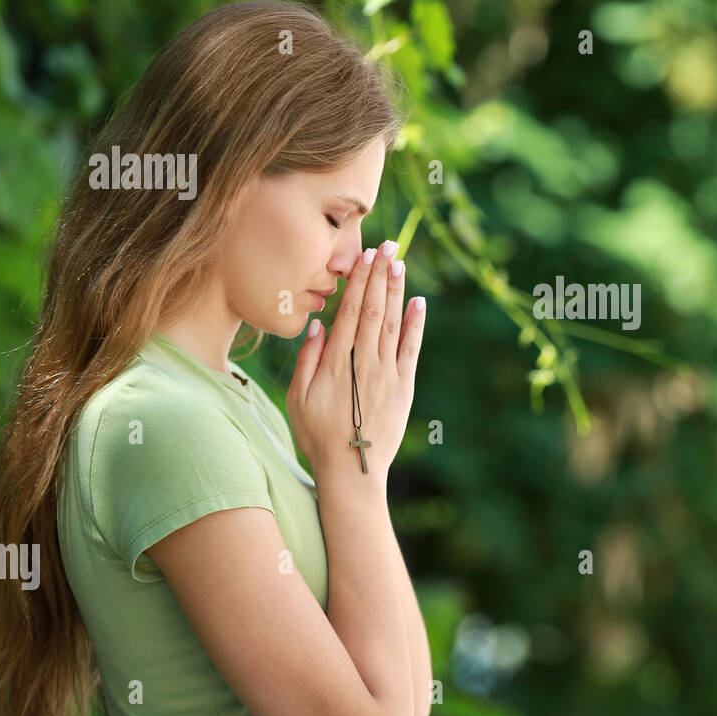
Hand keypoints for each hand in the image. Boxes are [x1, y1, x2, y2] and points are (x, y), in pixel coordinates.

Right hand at [286, 240, 426, 487]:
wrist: (352, 470)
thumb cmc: (317, 435)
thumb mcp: (297, 398)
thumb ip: (308, 359)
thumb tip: (319, 324)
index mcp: (335, 362)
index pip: (350, 311)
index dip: (359, 281)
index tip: (364, 256)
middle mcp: (364, 362)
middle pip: (374, 309)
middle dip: (381, 275)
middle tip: (388, 245)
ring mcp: (387, 373)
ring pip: (393, 323)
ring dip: (397, 291)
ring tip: (400, 263)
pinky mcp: (404, 387)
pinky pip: (412, 348)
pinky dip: (416, 324)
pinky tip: (419, 302)